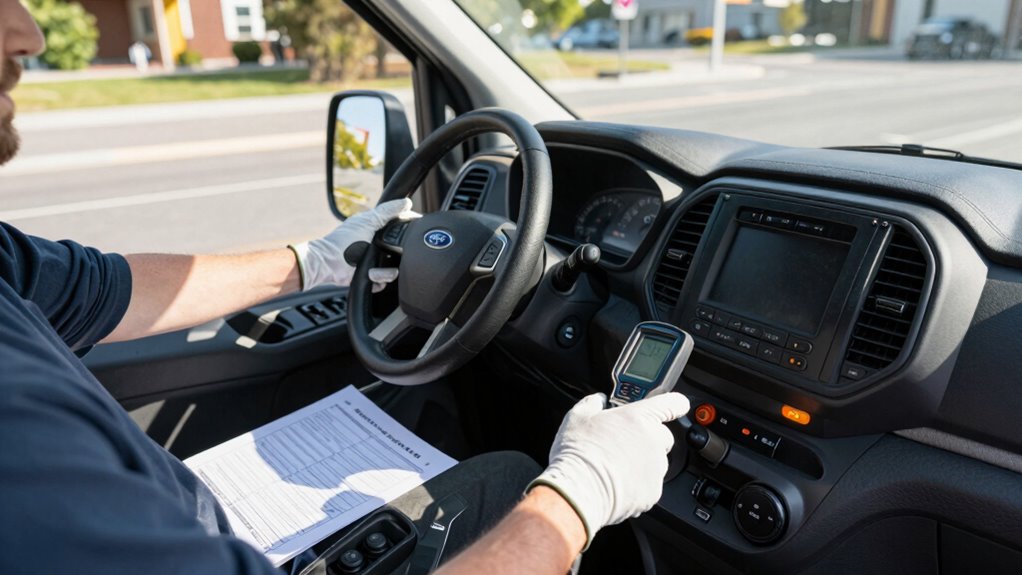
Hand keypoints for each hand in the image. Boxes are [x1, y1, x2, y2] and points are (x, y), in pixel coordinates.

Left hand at [290, 199, 417, 291]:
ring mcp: (373, 262)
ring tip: (373, 268)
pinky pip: (384, 281)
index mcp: (377, 231)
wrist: (328, 264)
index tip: (409, 234)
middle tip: (386, 254)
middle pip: (400, 252)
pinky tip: (370, 274)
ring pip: (393, 269)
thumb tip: (406, 202)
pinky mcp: (370, 276)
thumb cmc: (342, 242)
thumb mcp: (368, 221)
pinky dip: (378, 279)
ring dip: (385, 271)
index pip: (399, 230)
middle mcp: (376, 247)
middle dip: (398, 256)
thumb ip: (387, 211)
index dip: (406, 232)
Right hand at [528, 392, 689, 547]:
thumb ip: (592, 404)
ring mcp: (656, 467)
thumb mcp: (577, 417)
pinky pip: (650, 485)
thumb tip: (597, 401)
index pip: (672, 403)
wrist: (580, 491)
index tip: (677, 406)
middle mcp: (653, 440)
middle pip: (663, 436)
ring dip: (643, 463)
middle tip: (624, 445)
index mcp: (639, 417)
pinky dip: (638, 485)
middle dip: (648, 439)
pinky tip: (618, 483)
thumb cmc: (579, 453)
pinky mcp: (653, 491)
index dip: (675, 404)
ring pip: (656, 462)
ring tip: (616, 467)